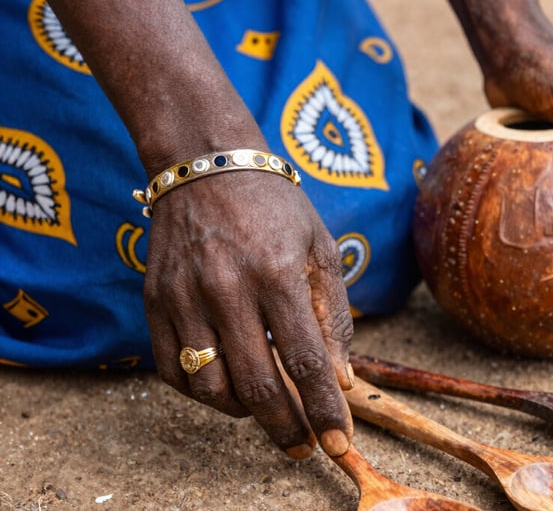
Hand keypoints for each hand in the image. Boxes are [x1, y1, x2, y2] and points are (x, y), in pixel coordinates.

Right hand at [143, 170, 353, 457]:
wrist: (206, 163)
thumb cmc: (274, 205)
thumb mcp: (319, 247)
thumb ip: (333, 314)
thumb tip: (340, 377)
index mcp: (276, 272)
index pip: (305, 360)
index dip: (324, 408)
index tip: (337, 442)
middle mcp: (226, 287)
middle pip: (256, 385)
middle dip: (285, 428)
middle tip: (300, 446)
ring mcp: (183, 296)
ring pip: (209, 387)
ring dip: (242, 411)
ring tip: (265, 405)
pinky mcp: (155, 300)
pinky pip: (170, 370)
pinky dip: (200, 392)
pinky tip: (225, 385)